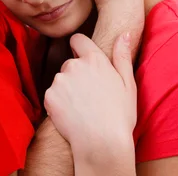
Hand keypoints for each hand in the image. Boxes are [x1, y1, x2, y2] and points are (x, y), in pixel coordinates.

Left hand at [44, 33, 135, 172]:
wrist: (101, 143)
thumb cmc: (119, 115)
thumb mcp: (128, 84)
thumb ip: (122, 56)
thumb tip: (123, 34)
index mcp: (94, 60)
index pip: (78, 39)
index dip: (80, 48)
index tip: (84, 59)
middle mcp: (74, 65)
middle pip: (70, 63)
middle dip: (76, 74)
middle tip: (90, 95)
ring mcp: (59, 81)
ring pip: (61, 80)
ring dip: (67, 89)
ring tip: (82, 107)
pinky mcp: (49, 96)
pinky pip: (52, 95)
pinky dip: (59, 103)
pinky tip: (72, 115)